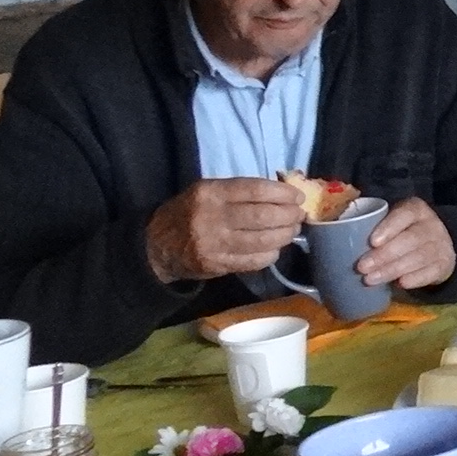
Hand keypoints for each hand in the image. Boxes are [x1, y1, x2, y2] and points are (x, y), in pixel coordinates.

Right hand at [145, 178, 302, 284]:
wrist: (157, 246)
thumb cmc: (188, 212)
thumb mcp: (207, 192)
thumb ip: (240, 192)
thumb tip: (282, 193)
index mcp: (210, 193)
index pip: (255, 190)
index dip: (283, 194)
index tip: (298, 197)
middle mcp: (212, 218)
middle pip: (263, 217)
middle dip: (289, 216)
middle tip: (299, 215)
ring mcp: (214, 244)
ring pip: (263, 241)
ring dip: (285, 235)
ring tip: (292, 230)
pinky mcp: (217, 265)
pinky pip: (254, 261)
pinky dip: (271, 254)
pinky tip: (274, 248)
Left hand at [357, 196, 455, 290]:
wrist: (437, 246)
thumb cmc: (402, 233)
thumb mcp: (392, 222)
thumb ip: (370, 226)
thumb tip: (332, 239)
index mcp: (416, 210)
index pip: (405, 213)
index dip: (389, 227)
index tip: (372, 241)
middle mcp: (432, 225)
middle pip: (411, 239)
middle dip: (385, 255)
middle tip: (362, 267)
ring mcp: (441, 245)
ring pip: (418, 257)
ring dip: (392, 270)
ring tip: (370, 280)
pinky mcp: (444, 264)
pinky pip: (430, 272)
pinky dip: (415, 279)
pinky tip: (400, 284)